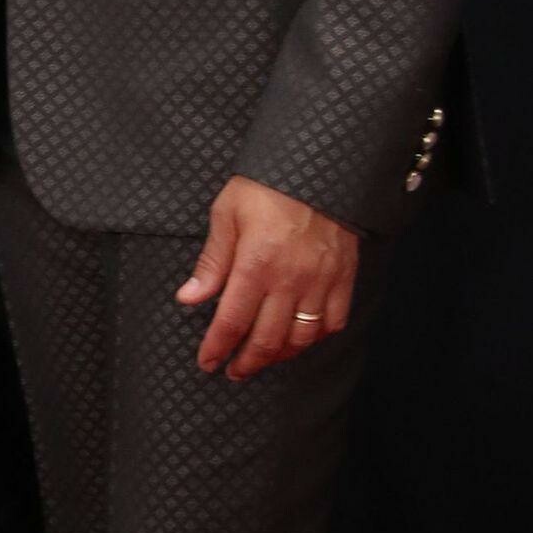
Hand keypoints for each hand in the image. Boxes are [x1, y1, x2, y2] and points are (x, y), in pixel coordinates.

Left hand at [174, 175, 358, 378]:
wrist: (316, 163)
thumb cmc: (265, 185)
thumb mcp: (227, 213)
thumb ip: (211, 260)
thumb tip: (189, 297)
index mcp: (256, 264)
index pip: (232, 321)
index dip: (217, 347)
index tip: (208, 362)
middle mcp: (289, 280)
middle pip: (267, 339)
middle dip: (247, 362)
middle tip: (233, 370)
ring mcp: (320, 282)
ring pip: (300, 338)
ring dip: (279, 356)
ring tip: (262, 358)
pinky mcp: (343, 277)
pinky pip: (332, 322)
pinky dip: (316, 337)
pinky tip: (301, 337)